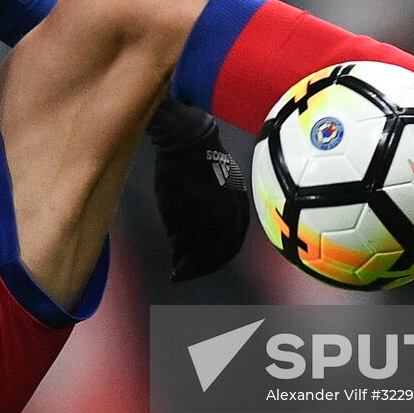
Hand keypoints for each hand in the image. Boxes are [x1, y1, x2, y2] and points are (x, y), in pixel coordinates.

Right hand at [149, 100, 249, 280]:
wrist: (188, 140)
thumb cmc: (204, 155)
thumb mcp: (228, 182)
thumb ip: (228, 207)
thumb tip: (221, 228)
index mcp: (238, 207)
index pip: (233, 243)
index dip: (221, 256)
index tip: (211, 262)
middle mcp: (225, 215)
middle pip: (218, 253)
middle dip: (206, 266)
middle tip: (193, 272)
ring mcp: (203, 215)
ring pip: (199, 252)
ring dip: (191, 267)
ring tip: (181, 272)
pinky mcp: (183, 214)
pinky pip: (182, 244)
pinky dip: (179, 258)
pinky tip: (175, 263)